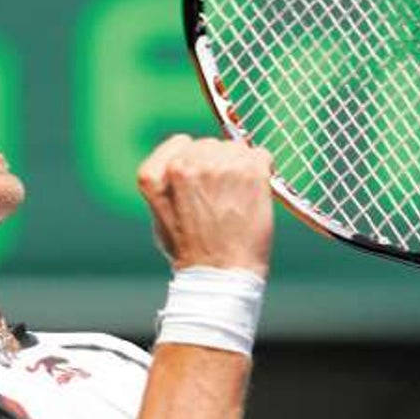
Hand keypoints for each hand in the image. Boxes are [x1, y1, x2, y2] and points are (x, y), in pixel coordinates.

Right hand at [137, 134, 273, 277]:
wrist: (220, 274)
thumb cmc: (190, 251)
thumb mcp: (161, 215)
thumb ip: (170, 182)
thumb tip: (189, 160)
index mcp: (156, 173)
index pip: (181, 143)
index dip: (194, 161)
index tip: (201, 181)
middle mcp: (185, 164)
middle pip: (210, 145)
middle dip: (218, 165)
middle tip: (223, 198)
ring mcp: (218, 165)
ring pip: (236, 149)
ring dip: (241, 169)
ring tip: (237, 200)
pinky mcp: (249, 170)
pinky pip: (261, 156)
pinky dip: (263, 172)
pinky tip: (255, 195)